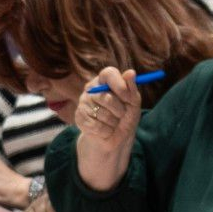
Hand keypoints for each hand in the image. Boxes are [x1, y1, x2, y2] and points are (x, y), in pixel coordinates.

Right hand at [75, 65, 141, 188]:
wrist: (115, 139)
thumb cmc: (125, 117)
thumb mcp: (133, 103)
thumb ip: (132, 89)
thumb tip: (131, 72)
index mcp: (105, 80)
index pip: (109, 73)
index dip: (120, 86)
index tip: (129, 98)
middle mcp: (91, 88)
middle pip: (106, 97)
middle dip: (120, 111)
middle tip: (121, 115)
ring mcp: (83, 102)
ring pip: (102, 114)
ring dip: (114, 123)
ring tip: (113, 123)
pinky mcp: (79, 117)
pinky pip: (96, 126)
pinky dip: (106, 131)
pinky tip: (105, 130)